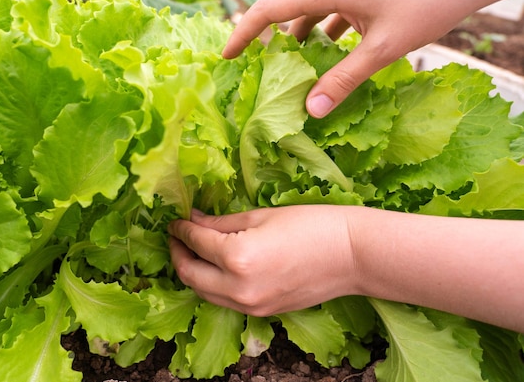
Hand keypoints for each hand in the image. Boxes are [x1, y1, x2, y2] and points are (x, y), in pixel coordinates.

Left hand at [168, 206, 355, 315]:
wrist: (352, 255)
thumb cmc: (312, 225)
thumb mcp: (260, 217)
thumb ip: (222, 223)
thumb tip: (195, 220)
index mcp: (237, 258)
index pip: (196, 242)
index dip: (181, 229)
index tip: (176, 220)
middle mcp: (238, 289)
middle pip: (190, 274)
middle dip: (178, 253)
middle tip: (176, 236)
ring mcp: (250, 306)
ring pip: (204, 292)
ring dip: (193, 271)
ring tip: (192, 250)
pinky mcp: (262, 312)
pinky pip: (224, 301)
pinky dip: (213, 284)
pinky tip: (215, 267)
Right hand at [223, 0, 522, 117]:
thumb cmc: (428, 2)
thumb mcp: (382, 49)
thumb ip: (344, 80)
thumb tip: (310, 112)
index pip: (269, 9)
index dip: (243, 33)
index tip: (226, 57)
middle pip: (281, 4)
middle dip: (261, 32)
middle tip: (247, 62)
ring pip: (305, 6)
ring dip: (293, 34)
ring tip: (287, 66)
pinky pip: (328, 8)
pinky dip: (320, 30)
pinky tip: (327, 54)